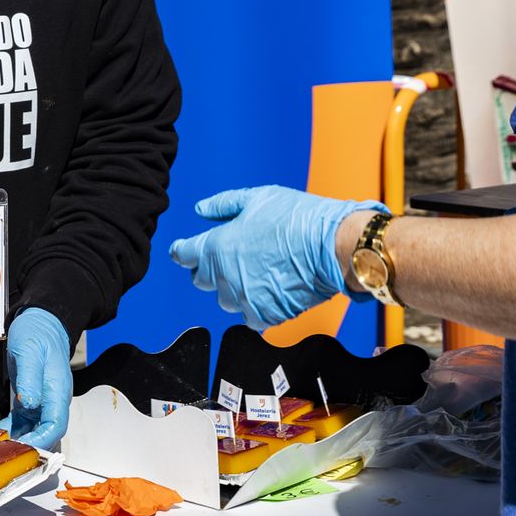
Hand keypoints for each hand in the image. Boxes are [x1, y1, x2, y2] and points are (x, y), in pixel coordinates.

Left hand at [0, 308, 71, 449]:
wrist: (39, 322)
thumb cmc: (37, 334)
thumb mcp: (30, 352)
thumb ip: (30, 379)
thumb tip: (30, 404)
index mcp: (57, 390)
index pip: (56, 424)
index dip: (41, 440)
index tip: (23, 447)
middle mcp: (52, 400)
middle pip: (45, 432)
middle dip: (27, 445)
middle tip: (3, 451)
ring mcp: (42, 401)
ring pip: (32, 429)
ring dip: (16, 439)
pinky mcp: (30, 399)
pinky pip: (22, 421)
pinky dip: (10, 429)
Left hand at [169, 185, 387, 327]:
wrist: (332, 246)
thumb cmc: (296, 218)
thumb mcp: (256, 198)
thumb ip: (223, 205)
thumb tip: (201, 210)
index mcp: (216, 247)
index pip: (184, 255)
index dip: (183, 251)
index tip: (184, 250)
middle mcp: (224, 277)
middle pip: (202, 280)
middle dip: (210, 269)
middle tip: (230, 257)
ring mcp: (244, 299)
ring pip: (226, 300)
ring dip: (234, 288)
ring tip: (257, 272)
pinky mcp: (266, 315)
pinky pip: (251, 316)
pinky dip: (257, 306)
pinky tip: (271, 289)